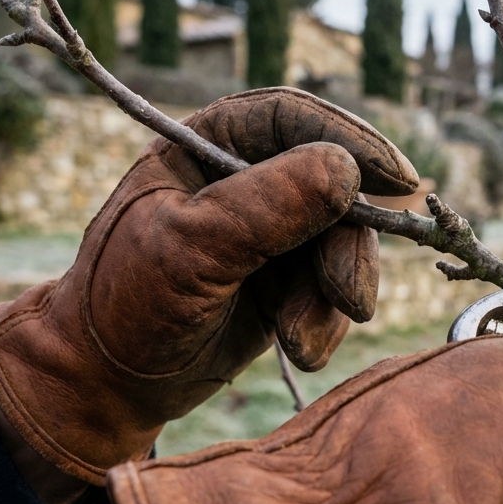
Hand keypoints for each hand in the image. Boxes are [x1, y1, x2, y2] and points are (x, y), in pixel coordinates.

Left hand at [0, 88, 417, 486]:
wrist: (104, 384)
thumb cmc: (126, 299)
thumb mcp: (190, 247)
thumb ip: (267, 207)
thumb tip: (347, 171)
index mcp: (211, 143)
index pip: (293, 119)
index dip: (353, 141)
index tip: (398, 180)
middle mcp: (247, 178)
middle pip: (334, 188)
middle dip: (346, 247)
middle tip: (348, 297)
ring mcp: (271, 232)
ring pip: (343, 244)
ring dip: (334, 295)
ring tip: (301, 339)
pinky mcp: (285, 283)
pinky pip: (332, 289)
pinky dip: (324, 322)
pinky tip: (300, 349)